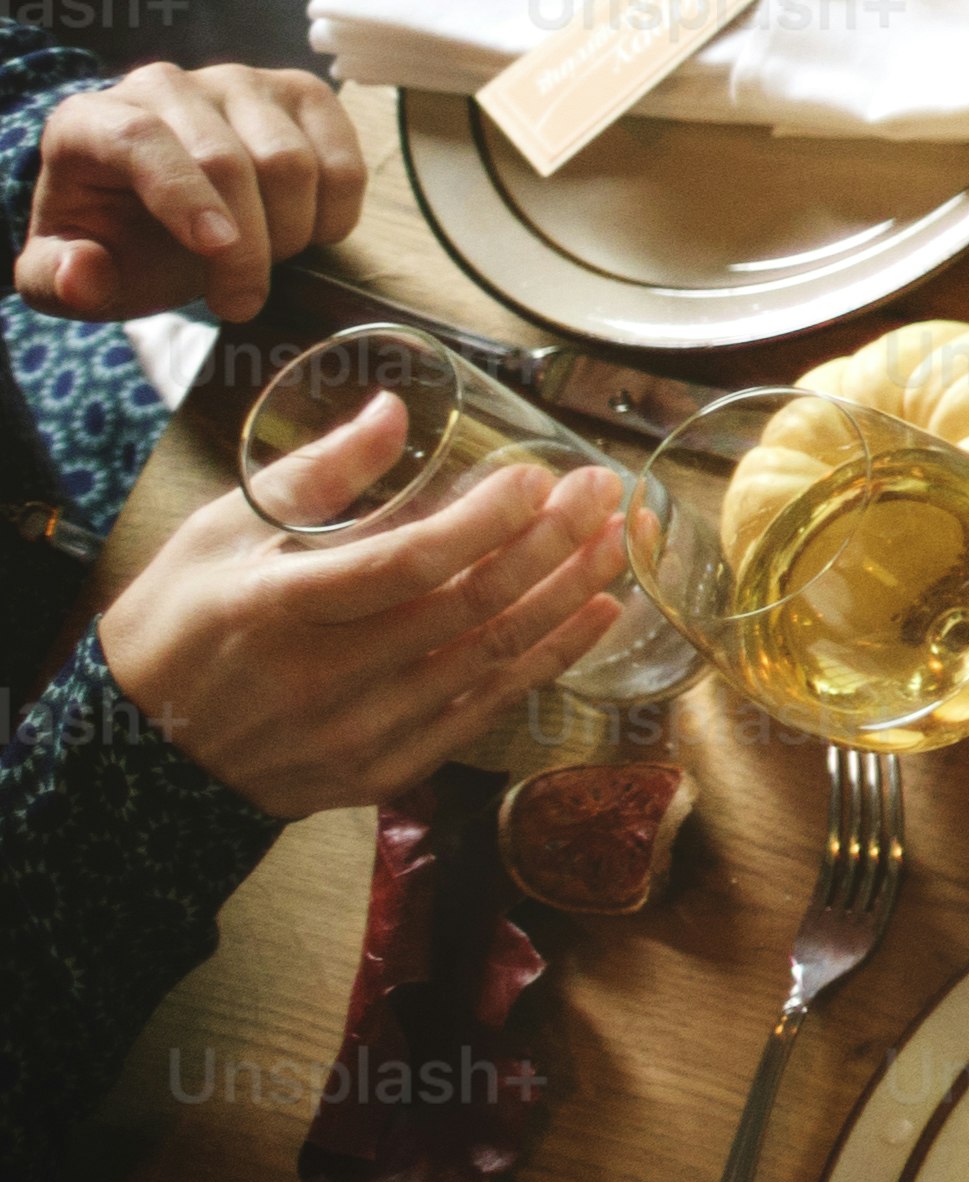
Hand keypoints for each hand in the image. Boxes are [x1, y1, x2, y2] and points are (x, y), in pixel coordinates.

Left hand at [23, 60, 362, 320]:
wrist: (158, 210)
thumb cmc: (112, 238)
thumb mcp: (60, 271)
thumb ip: (57, 276)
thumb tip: (84, 273)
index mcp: (91, 121)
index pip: (142, 140)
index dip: (183, 194)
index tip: (214, 250)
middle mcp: (166, 86)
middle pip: (230, 159)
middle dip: (247, 246)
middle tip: (239, 303)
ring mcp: (241, 83)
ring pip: (291, 161)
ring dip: (289, 233)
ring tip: (263, 265)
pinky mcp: (301, 95)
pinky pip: (342, 159)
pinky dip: (334, 213)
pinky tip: (304, 234)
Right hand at [100, 424, 632, 821]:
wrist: (132, 757)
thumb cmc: (175, 626)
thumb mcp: (218, 534)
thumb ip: (312, 475)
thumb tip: (394, 410)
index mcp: (276, 608)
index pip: (406, 562)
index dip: (485, 521)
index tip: (539, 477)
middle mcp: (324, 678)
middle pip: (468, 607)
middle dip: (553, 543)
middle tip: (605, 492)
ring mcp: (357, 733)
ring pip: (490, 659)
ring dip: (569, 597)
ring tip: (623, 542)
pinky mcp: (380, 771)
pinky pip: (482, 711)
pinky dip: (548, 660)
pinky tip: (594, 616)